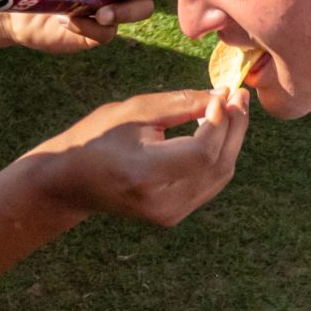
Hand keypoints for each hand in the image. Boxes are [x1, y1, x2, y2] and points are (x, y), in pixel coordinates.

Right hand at [22, 90, 246, 225]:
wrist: (71, 182)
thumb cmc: (97, 138)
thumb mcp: (134, 111)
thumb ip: (180, 104)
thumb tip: (222, 97)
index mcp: (145, 174)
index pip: (202, 152)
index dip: (220, 122)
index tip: (223, 94)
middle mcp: (161, 202)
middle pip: (218, 165)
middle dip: (234, 128)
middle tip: (238, 96)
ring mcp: (169, 215)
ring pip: (220, 176)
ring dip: (231, 142)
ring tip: (232, 110)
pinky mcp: (174, 216)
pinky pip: (210, 184)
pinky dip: (218, 157)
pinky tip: (217, 133)